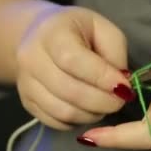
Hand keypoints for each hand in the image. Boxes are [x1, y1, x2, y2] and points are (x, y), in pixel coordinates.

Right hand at [15, 6, 133, 129]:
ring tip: (105, 104)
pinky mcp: (28, 103)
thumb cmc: (77, 31)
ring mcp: (26, 84)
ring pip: (63, 112)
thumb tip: (120, 85)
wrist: (38, 35)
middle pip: (69, 91)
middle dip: (103, 101)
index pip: (73, 61)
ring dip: (93, 114)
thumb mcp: (102, 28)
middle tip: (121, 100)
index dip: (102, 78)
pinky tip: (88, 108)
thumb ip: (115, 52)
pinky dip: (78, 121)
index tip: (124, 87)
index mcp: (52, 33)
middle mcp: (31, 59)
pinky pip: (57, 122)